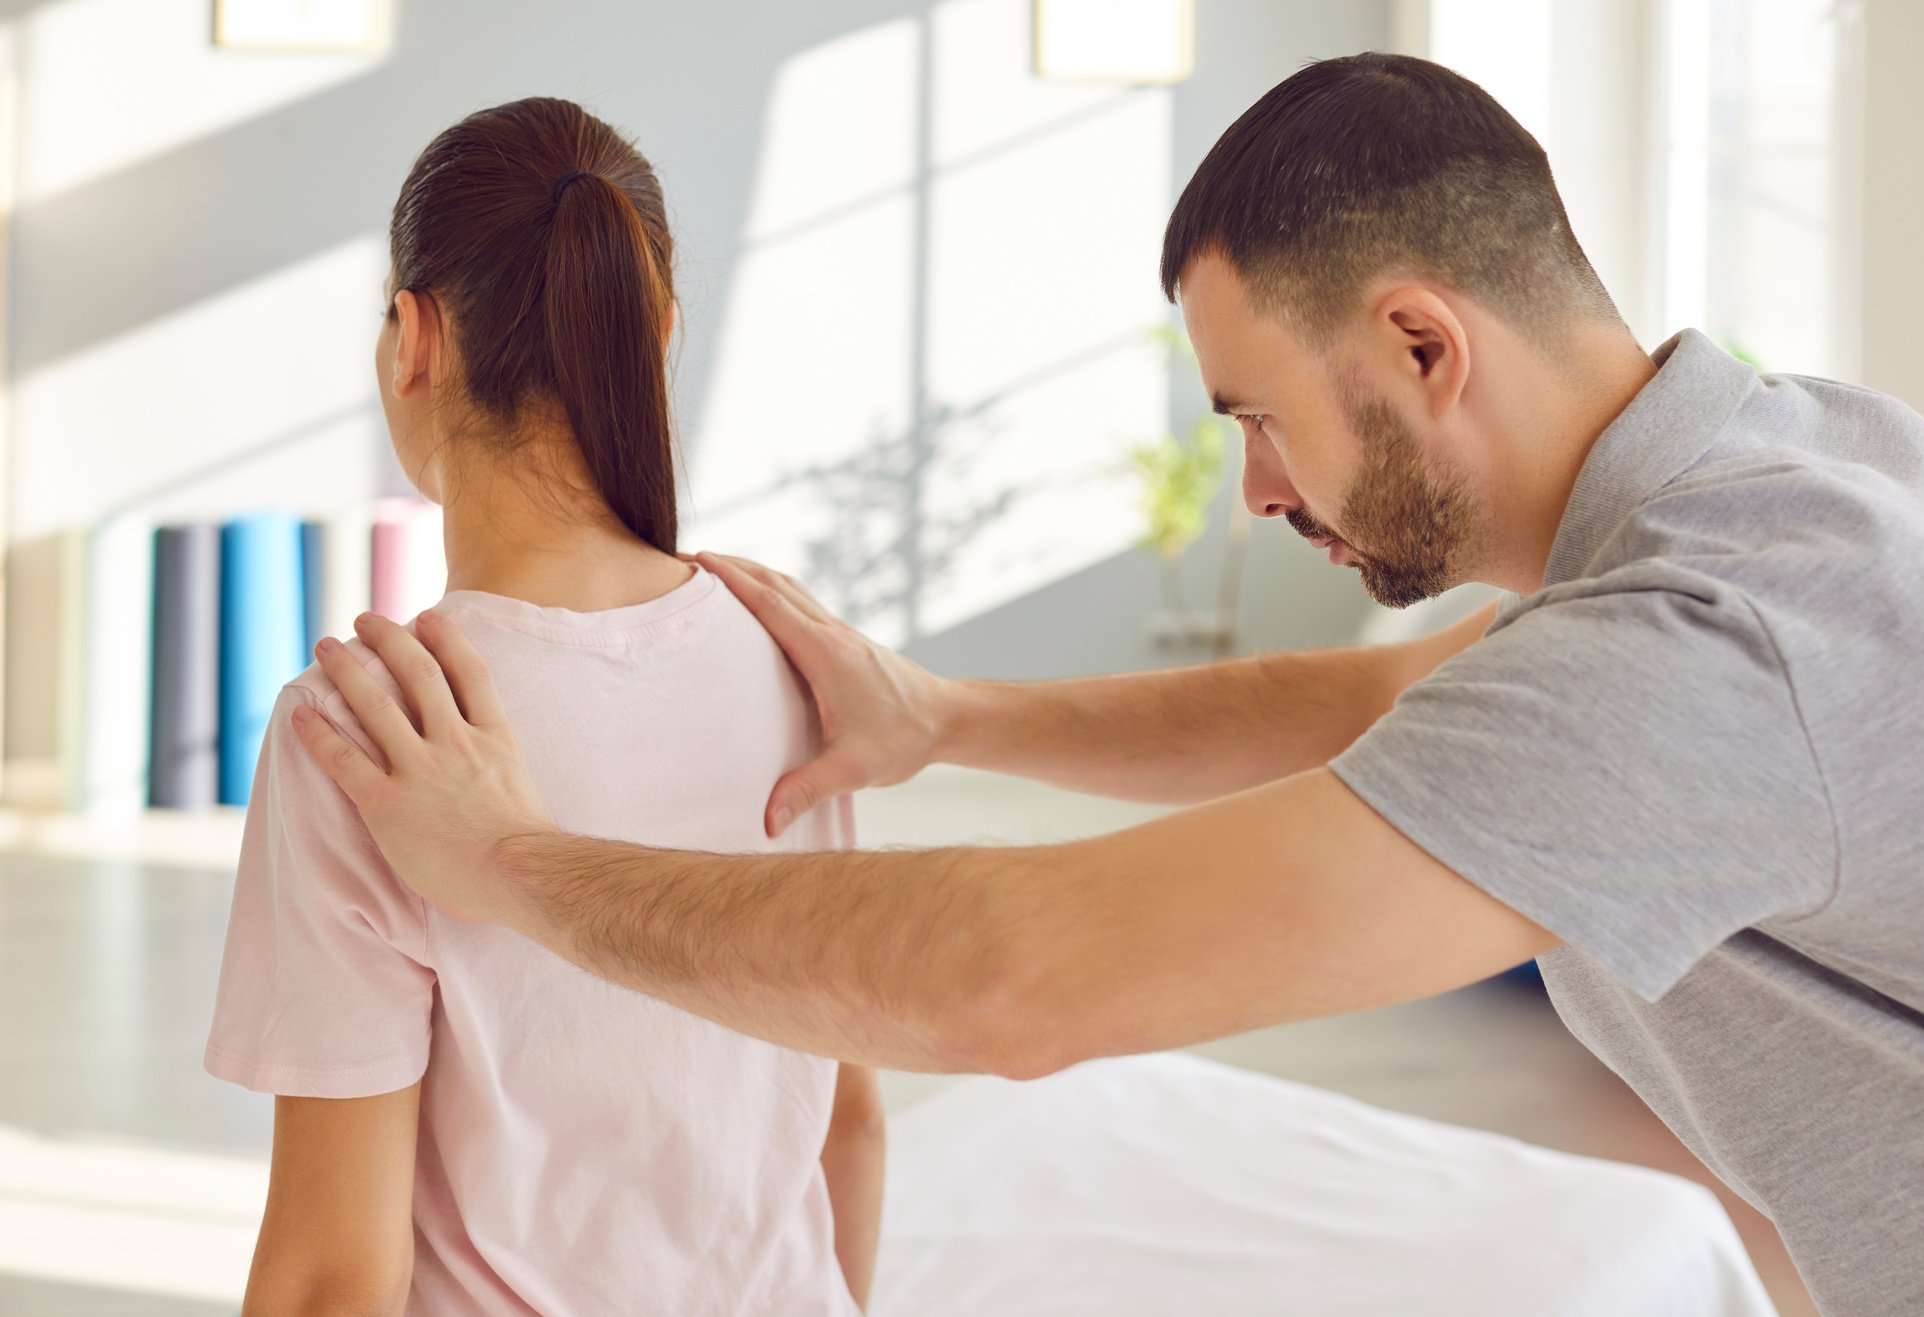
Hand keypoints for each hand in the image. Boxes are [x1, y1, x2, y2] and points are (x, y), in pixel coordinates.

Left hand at [294, 611, 557, 924]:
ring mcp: (420, 769)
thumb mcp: (526, 788)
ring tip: (327, 645)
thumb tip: (497, 773)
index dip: (448, 639)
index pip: (469, 673)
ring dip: (348, 671)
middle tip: (367, 620)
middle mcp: (455, 742)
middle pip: (418, 674)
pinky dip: (319, 734)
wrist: (518, 871)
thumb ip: (503, 768)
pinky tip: (301, 713)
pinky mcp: (388, 802)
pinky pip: (345, 760)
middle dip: (390, 640)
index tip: (430, 616)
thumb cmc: (529, 847)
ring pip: (376, 706)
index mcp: (493, 738)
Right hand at [692, 552, 951, 835]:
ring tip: (712, 569)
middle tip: (686, 556)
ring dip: (751, 572)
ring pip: (789, 588)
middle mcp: (831, 633)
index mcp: (825, 653)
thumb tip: (767, 822)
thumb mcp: (855, 769)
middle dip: (729, 565)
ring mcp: (840, 633)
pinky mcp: (846, 641)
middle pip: (774, 583)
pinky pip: (801, 603)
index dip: (730, 580)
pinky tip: (759, 603)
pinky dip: (772, 591)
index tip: (694, 560)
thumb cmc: (905, 740)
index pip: (770, 604)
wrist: (949, 719)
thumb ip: (809, 791)